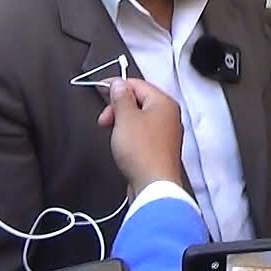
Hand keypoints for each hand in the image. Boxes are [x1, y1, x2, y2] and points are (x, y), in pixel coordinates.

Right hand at [97, 79, 182, 195]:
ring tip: (113, 132)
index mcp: (164, 103)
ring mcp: (166, 133)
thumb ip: (120, 98)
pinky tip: (122, 144)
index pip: (138, 84)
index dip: (117, 85)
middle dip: (118, 107)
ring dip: (122, 121)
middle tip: (106, 117)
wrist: (153, 186)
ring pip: (140, 118)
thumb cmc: (143, 153)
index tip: (101, 90)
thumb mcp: (125, 118)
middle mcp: (169, 116)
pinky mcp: (160, 149)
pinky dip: (130, 135)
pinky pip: (142, 134)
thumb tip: (119, 85)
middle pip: (139, 101)